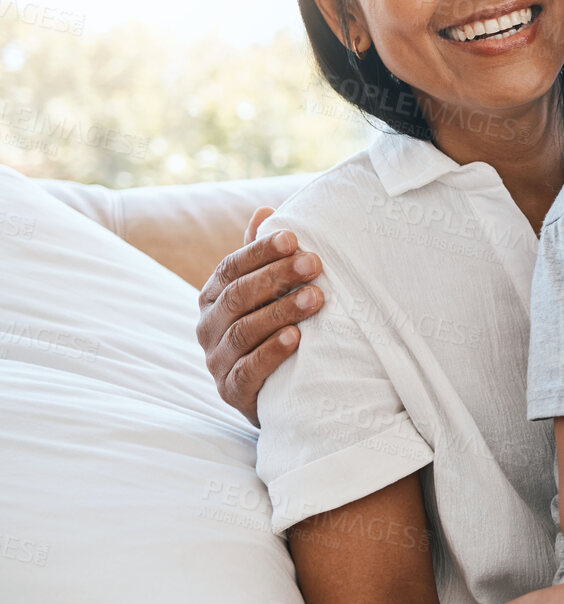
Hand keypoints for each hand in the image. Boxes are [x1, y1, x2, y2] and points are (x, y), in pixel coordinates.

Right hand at [195, 207, 322, 425]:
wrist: (274, 392)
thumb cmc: (270, 329)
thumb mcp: (266, 292)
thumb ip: (262, 257)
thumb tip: (265, 210)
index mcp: (213, 297)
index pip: (231, 268)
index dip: (260, 252)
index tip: (293, 238)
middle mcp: (208, 326)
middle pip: (238, 296)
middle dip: (277, 277)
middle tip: (314, 264)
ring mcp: (216, 360)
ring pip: (243, 331)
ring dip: (281, 311)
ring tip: (316, 298)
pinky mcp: (231, 391)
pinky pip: (248, 370)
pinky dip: (271, 353)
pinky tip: (296, 338)